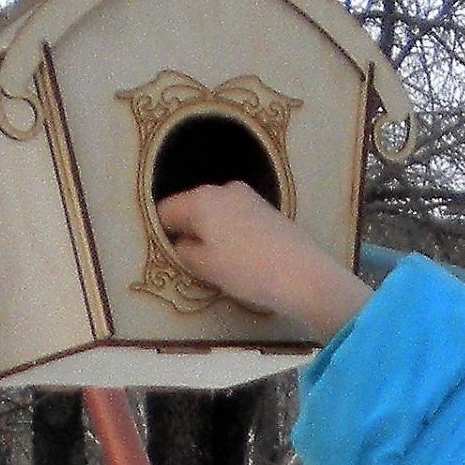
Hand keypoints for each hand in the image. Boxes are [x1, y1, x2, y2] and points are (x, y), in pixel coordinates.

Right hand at [155, 183, 373, 341]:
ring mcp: (247, 196)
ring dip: (209, 233)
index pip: (164, 210)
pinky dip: (229, 232)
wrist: (303, 274)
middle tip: (190, 263)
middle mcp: (222, 189)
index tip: (165, 256)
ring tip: (217, 263)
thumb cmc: (246, 270)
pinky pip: (234, 217)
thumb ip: (183, 251)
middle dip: (186, 231)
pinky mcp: (266, 207)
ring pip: (214, 212)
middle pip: (190, 208)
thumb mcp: (204, 267)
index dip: (161, 234)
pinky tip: (239, 256)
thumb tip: (180, 242)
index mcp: (200, 200)